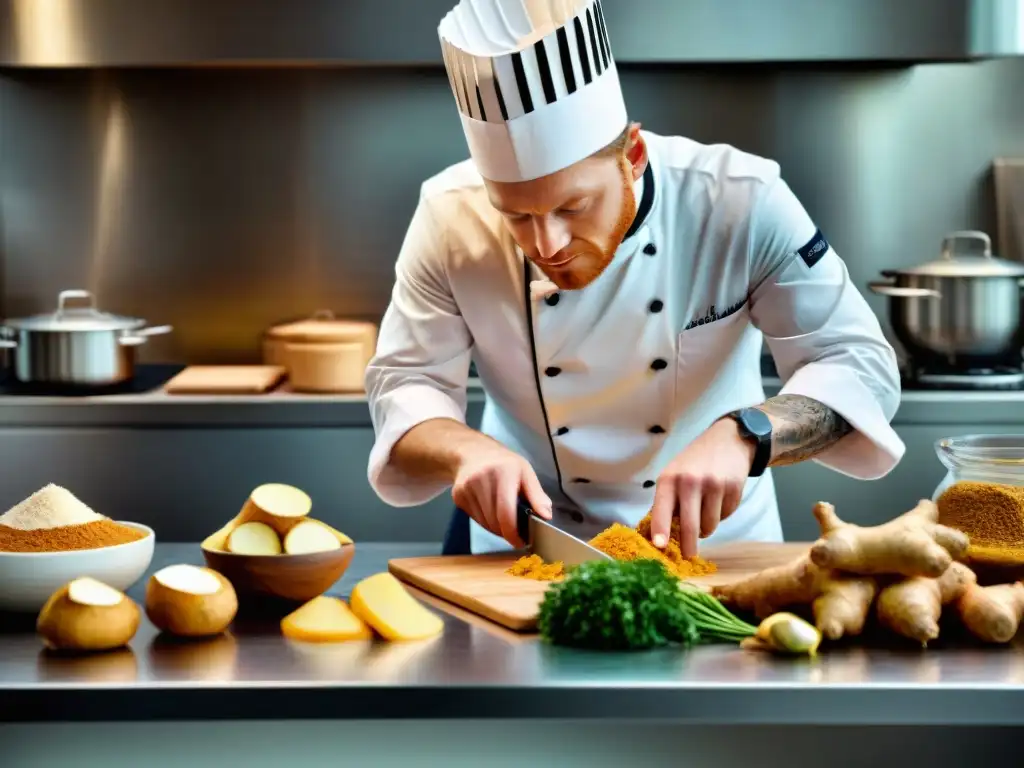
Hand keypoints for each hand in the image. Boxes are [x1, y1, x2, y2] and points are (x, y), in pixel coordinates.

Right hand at [451, 441, 552, 546]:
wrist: (473, 452)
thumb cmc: (504, 463)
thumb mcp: (525, 472)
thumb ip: (537, 495)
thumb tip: (546, 516)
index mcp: (504, 471)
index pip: (506, 512)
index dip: (513, 532)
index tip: (520, 542)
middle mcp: (482, 478)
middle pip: (495, 521)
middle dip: (506, 531)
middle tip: (515, 531)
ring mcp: (467, 487)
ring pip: (484, 523)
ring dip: (496, 527)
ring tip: (502, 517)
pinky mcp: (458, 495)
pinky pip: (475, 519)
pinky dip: (485, 521)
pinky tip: (489, 509)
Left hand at [649, 417, 755, 557]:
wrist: (727, 441)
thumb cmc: (694, 463)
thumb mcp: (673, 474)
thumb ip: (667, 501)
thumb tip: (658, 536)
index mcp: (669, 479)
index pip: (662, 508)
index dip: (660, 528)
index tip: (659, 546)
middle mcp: (690, 481)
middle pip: (689, 524)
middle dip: (688, 545)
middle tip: (688, 556)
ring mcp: (713, 485)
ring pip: (709, 525)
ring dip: (706, 528)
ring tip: (704, 514)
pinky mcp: (733, 489)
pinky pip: (725, 516)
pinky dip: (721, 515)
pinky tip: (718, 500)